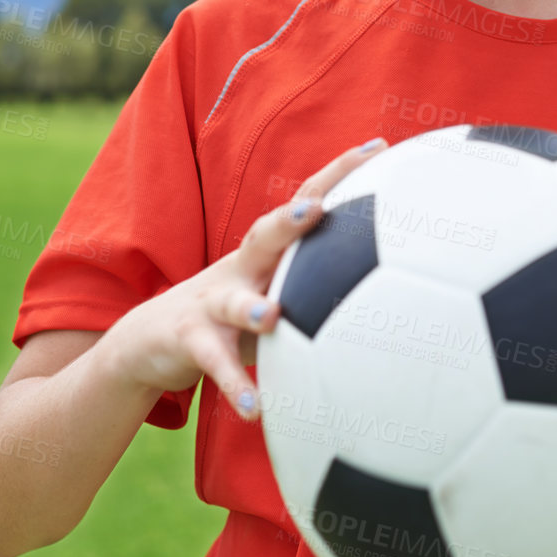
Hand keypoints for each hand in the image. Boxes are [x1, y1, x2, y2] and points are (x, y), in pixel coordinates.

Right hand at [106, 137, 388, 419]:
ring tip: (269, 317)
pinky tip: (254, 410)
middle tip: (316, 209)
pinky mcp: (189, 340)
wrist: (150, 340)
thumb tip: (405, 285)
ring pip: (232, 301)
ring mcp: (210, 303)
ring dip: (251, 308)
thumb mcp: (276, 290)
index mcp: (268, 253)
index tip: (379, 147)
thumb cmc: (232, 314)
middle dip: (289, 220)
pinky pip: (214, 364)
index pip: (306, 201)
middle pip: (264, 235)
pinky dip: (235, 386)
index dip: (339, 173)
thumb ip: (323, 283)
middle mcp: (241, 268)